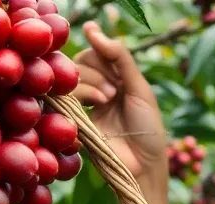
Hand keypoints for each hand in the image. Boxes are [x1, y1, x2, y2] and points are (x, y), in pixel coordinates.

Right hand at [72, 22, 167, 181]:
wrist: (144, 164)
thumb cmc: (148, 128)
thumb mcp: (139, 87)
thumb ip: (119, 57)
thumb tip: (91, 28)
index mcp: (114, 80)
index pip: (95, 52)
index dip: (101, 50)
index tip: (109, 53)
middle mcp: (97, 90)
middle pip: (81, 61)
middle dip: (98, 68)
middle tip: (115, 90)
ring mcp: (85, 106)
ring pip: (73, 77)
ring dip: (92, 81)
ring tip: (109, 98)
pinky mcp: (75, 121)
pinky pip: (66, 96)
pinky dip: (83, 92)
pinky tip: (99, 103)